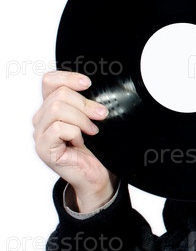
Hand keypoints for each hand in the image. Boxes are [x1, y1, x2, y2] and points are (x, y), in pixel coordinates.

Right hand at [32, 71, 115, 212]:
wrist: (97, 173)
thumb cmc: (95, 147)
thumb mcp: (93, 118)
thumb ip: (87, 103)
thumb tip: (93, 87)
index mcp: (52, 107)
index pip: (50, 81)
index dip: (69, 77)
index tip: (88, 84)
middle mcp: (42, 118)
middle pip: (58, 94)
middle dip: (85, 104)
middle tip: (101, 116)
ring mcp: (40, 133)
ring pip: (57, 109)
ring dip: (81, 118)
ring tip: (92, 131)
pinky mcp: (43, 148)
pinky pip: (58, 129)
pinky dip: (75, 132)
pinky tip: (80, 142)